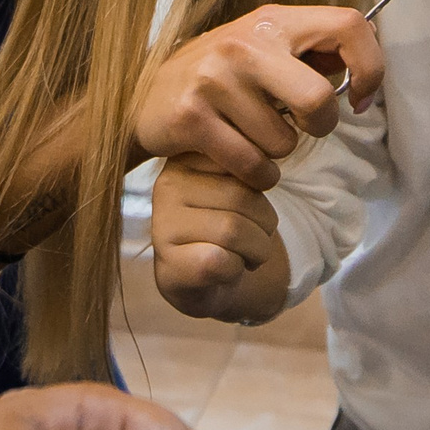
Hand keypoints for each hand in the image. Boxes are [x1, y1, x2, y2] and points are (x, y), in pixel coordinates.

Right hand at [131, 4, 382, 187]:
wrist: (144, 97)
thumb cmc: (221, 75)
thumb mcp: (266, 48)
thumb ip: (314, 52)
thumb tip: (370, 51)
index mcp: (274, 20)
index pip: (349, 26)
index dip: (371, 66)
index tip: (359, 99)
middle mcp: (245, 43)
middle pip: (318, 99)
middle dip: (321, 127)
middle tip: (304, 128)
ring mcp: (215, 79)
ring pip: (284, 142)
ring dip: (278, 152)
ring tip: (254, 137)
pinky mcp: (192, 118)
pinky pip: (252, 165)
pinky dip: (257, 175)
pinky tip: (241, 160)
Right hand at [152, 156, 287, 322]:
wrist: (204, 274)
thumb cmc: (228, 223)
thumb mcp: (238, 182)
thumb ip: (249, 165)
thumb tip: (267, 161)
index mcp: (189, 155)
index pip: (246, 160)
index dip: (264, 187)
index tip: (252, 201)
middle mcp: (168, 183)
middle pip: (243, 197)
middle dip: (266, 224)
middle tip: (256, 237)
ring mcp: (163, 223)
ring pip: (234, 231)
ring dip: (257, 250)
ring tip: (247, 253)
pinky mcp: (168, 261)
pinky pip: (219, 262)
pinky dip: (236, 270)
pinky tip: (227, 269)